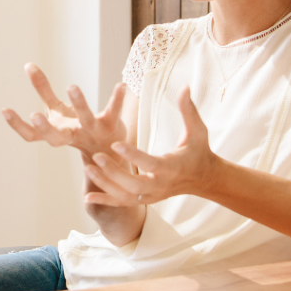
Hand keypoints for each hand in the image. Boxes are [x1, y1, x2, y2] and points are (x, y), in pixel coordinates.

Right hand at [1, 63, 126, 157]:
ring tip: (72, 86)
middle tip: (34, 115)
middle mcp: (71, 135)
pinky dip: (117, 98)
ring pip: (85, 120)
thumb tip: (27, 64)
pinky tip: (120, 84)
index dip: (17, 125)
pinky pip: (113, 111)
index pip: (32, 135)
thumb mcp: (57, 110)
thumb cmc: (77, 128)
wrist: (109, 152)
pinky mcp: (111, 126)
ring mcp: (91, 132)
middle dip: (44, 127)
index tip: (5, 110)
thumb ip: (43, 89)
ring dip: (79, 104)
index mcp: (55, 132)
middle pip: (55, 137)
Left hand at [83, 87, 215, 206]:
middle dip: (114, 172)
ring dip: (105, 183)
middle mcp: (161, 185)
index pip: (150, 163)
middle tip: (96, 156)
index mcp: (172, 167)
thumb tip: (184, 87)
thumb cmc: (198, 151)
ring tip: (87, 166)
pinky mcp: (146, 200)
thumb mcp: (198, 131)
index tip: (114, 144)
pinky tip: (87, 196)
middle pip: (134, 184)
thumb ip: (188, 110)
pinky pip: (123, 203)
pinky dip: (105, 200)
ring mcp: (152, 196)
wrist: (203, 179)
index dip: (132, 156)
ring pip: (126, 195)